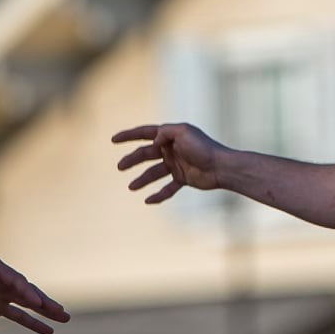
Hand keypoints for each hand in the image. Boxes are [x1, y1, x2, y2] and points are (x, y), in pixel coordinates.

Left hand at [0, 243, 68, 333]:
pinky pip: (19, 316)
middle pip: (29, 291)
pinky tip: (49, 330)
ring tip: (66, 317)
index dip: (25, 291)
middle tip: (61, 311)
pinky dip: (33, 323)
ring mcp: (4, 294)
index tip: (35, 302)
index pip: (16, 280)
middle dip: (45, 301)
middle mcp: (5, 280)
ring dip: (47, 310)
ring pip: (29, 304)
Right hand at [113, 123, 230, 202]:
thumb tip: (153, 141)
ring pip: (153, 172)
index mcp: (170, 136)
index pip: (145, 133)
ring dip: (142, 179)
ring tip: (131, 187)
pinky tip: (148, 200)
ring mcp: (176, 164)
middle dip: (132, 160)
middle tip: (120, 167)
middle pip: (146, 154)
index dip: (128, 136)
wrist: (221, 167)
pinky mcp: (183, 178)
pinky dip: (158, 194)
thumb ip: (165, 133)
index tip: (113, 140)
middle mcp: (171, 149)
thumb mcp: (182, 132)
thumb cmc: (203, 148)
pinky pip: (167, 188)